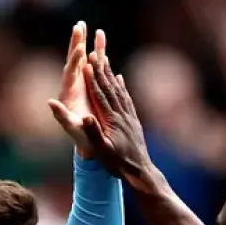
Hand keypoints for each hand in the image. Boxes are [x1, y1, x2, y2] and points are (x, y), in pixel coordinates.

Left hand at [48, 22, 96, 157]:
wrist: (86, 140)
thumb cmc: (79, 136)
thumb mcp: (69, 127)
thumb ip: (60, 115)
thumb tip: (50, 102)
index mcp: (68, 94)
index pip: (70, 72)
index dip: (74, 60)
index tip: (79, 47)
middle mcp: (74, 86)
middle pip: (74, 60)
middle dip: (77, 43)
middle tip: (79, 25)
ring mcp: (82, 85)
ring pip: (85, 60)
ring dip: (88, 44)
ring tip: (92, 28)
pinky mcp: (91, 86)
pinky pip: (95, 67)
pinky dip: (98, 55)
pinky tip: (101, 44)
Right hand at [81, 52, 159, 193]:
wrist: (140, 171)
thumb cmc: (118, 164)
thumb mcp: (102, 151)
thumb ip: (93, 134)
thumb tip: (85, 117)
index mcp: (111, 120)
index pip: (100, 95)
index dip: (92, 79)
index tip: (86, 63)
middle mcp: (121, 114)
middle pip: (109, 88)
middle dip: (100, 70)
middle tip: (94, 53)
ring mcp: (128, 116)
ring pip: (118, 90)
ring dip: (110, 74)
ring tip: (104, 60)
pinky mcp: (133, 120)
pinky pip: (126, 98)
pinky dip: (121, 86)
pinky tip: (119, 78)